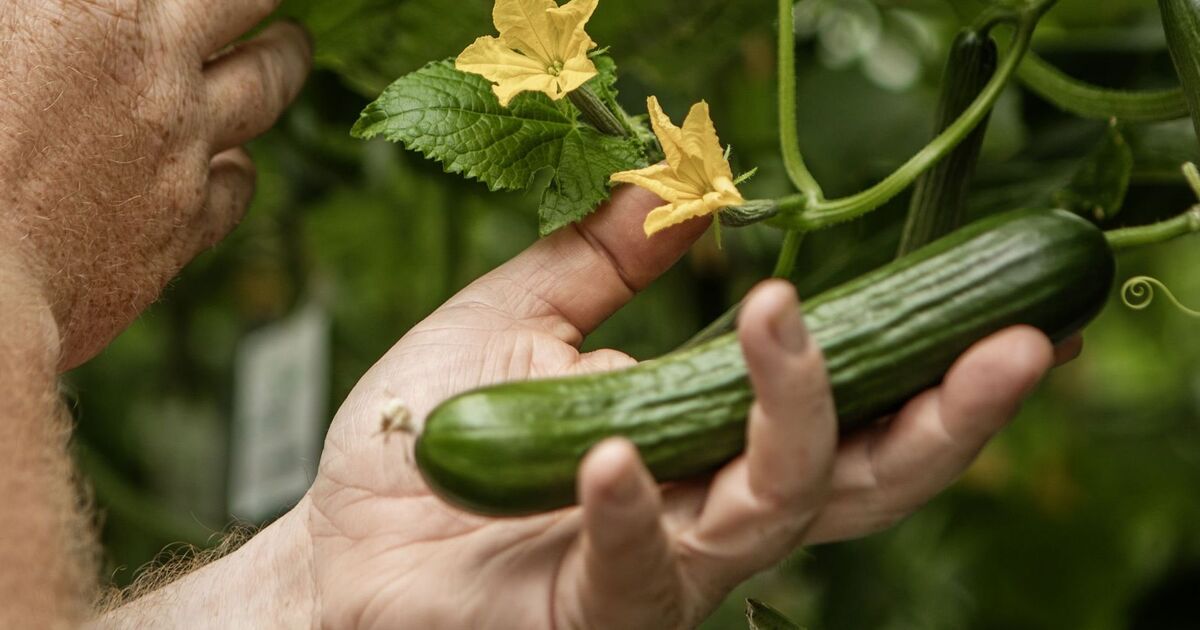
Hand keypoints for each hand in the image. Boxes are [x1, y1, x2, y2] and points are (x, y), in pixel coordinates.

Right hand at [0, 0, 310, 368]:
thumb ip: (45, 17)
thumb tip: (69, 15)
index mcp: (95, 6)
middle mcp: (155, 64)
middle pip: (249, 1)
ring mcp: (180, 145)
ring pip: (268, 86)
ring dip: (283, 59)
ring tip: (290, 46)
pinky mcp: (185, 222)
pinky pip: (238, 184)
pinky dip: (238, 164)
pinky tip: (230, 158)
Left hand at [298, 187, 1059, 627]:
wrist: (341, 543)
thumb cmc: (433, 439)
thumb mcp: (520, 319)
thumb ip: (602, 258)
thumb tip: (675, 189)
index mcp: (706, 439)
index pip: (846, 406)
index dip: (929, 361)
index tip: (1001, 305)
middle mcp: (709, 512)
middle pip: (863, 480)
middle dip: (946, 414)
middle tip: (1015, 342)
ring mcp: (661, 572)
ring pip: (773, 513)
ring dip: (794, 418)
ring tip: (783, 321)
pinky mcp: (594, 618)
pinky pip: (637, 571)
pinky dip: (628, 511)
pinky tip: (611, 452)